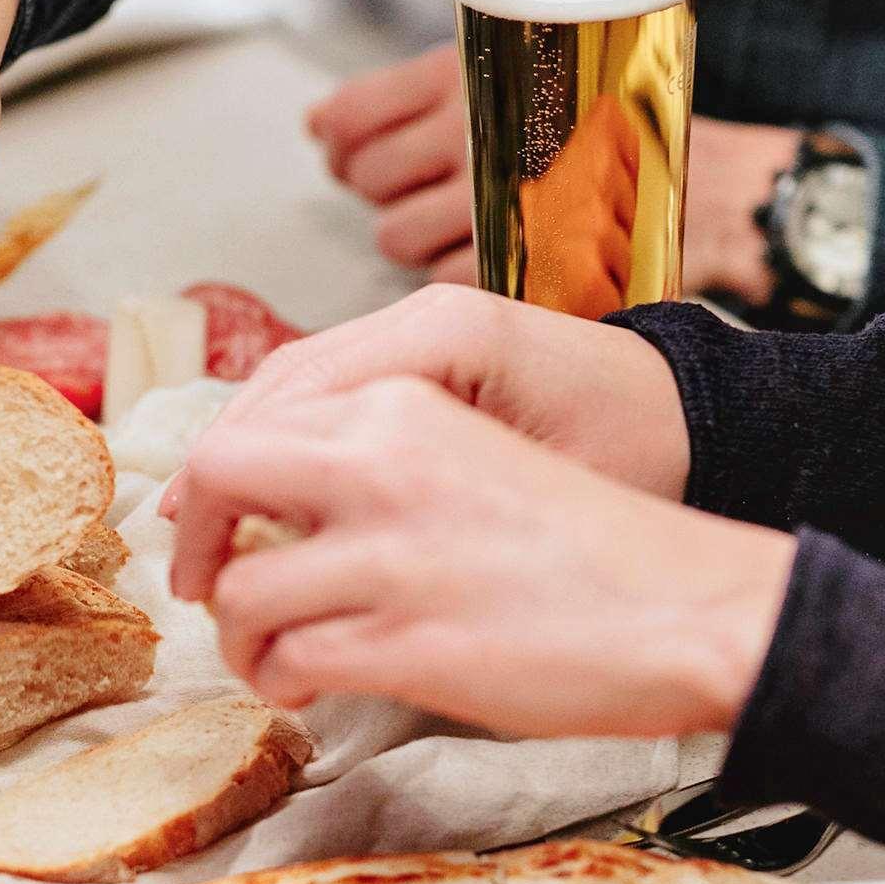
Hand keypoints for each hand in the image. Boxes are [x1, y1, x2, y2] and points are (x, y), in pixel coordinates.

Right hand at [160, 282, 689, 570]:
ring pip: (293, 390)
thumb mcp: (543, 495)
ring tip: (210, 538)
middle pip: (278, 387)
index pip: (295, 398)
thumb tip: (322, 564)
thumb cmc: (638, 459)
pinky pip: (330, 397)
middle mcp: (421, 319)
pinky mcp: (426, 355)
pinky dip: (288, 452)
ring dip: (244, 463)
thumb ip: (432, 513)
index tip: (201, 554)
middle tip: (188, 557)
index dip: (229, 482)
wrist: (696, 420)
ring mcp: (420, 330)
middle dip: (219, 473)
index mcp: (444, 336)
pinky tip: (272, 511)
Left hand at [176, 378, 789, 736]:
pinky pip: (291, 662)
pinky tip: (316, 688)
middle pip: (217, 479)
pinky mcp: (406, 645)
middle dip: (194, 543)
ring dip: (243, 636)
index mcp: (403, 410)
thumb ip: (381, 466)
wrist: (691, 608)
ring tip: (277, 658)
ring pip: (240, 592)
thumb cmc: (595, 550)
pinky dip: (286, 682)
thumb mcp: (474, 461)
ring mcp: (390, 558)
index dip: (210, 483)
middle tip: (206, 586)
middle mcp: (383, 467)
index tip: (210, 525)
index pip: (252, 422)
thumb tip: (283, 509)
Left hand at [313, 45, 801, 302]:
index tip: (338, 144)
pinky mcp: (511, 260)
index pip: (352, 114)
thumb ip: (446, 88)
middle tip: (407, 185)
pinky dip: (454, 271)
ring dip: (409, 234)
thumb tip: (332, 124)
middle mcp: (474, 129)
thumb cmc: (623, 124)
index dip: (335, 136)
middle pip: (363, 177)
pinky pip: (438, 276)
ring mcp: (491, 198)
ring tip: (453, 221)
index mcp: (469, 71)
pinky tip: (490, 249)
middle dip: (374, 187)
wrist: (709, 186)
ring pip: (391, 234)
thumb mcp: (535, 65)